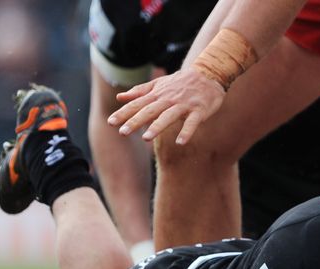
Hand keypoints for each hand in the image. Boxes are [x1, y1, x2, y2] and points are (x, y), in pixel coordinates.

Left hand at [107, 68, 225, 144]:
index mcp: (158, 94)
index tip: (111, 122)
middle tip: (122, 133)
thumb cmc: (182, 82)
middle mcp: (168, 99)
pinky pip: (192, 123)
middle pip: (149, 111)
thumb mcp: (159, 84)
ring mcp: (184, 105)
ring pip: (168, 116)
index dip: (124, 113)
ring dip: (157, 127)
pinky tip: (180, 142)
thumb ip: (140, 91)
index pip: (137, 104)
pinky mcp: (198, 110)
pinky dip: (187, 132)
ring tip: (146, 138)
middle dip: (135, 121)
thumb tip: (120, 97)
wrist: (208, 75)